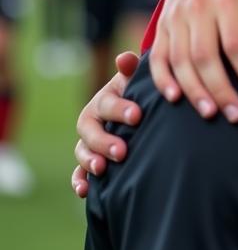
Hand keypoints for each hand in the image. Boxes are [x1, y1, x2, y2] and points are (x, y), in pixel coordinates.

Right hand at [72, 52, 141, 197]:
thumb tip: (125, 58)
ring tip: (101, 169)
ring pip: (82, 151)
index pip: (108, 105)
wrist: (145, 117)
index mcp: (105, 101)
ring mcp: (90, 143)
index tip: (138, 116)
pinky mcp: (92, 162)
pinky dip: (80, 181)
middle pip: (90, 130)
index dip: (120, 110)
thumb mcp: (141, 83)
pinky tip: (84, 191)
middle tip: (121, 151)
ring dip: (89, 161)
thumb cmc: (144, 97)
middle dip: (104, 141)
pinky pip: (79, 173)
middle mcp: (94, 121)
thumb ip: (134, 71)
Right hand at [151, 0, 237, 121]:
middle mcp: (198, 9)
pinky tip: (174, 98)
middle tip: (236, 117)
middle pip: (206, 57)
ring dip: (194, 90)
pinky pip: (158, 56)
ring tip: (210, 114)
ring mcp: (176, 18)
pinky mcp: (162, 25)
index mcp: (228, 1)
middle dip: (221, 90)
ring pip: (180, 60)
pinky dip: (162, 79)